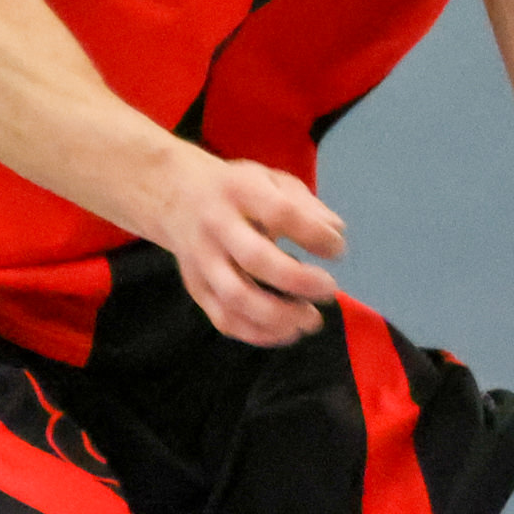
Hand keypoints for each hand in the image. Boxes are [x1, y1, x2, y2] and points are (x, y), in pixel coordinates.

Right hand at [153, 155, 346, 344]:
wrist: (175, 197)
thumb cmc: (238, 190)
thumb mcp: (272, 180)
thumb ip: (307, 205)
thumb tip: (336, 233)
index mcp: (240, 190)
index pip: (280, 213)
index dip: (314, 235)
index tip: (337, 250)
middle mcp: (216, 225)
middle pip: (256, 259)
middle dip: (299, 281)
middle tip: (329, 289)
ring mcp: (202, 260)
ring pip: (236, 297)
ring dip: (279, 317)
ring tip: (311, 320)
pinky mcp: (195, 288)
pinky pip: (225, 319)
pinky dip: (259, 333)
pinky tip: (288, 331)